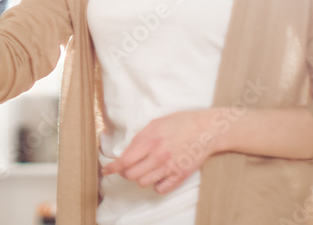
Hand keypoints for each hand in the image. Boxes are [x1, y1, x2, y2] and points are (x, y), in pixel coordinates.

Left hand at [102, 109, 218, 194]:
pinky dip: (156, 185)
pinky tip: (158, 176)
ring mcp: (170, 167)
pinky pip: (161, 189)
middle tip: (129, 167)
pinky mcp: (181, 175)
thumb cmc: (180, 123)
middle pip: (131, 175)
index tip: (106, 170)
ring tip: (146, 169)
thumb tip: (126, 152)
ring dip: (141, 178)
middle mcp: (158, 156)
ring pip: (143, 183)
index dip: (112, 168)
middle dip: (126, 172)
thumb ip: (140, 138)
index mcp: (149, 141)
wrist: (206, 129)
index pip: (124, 161)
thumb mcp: (155, 124)